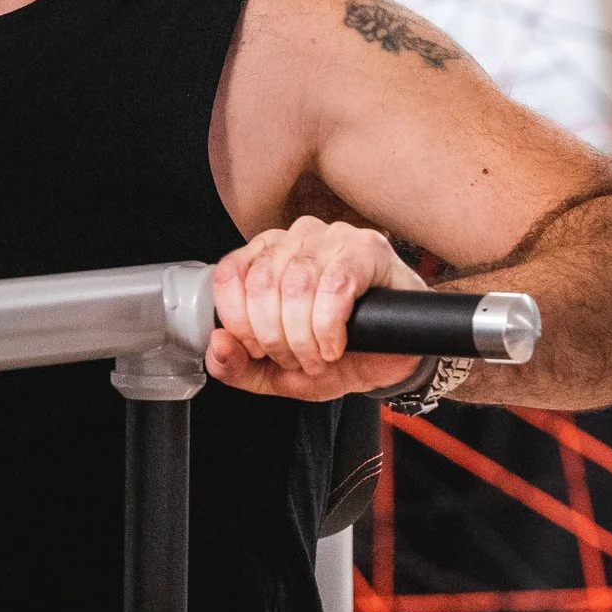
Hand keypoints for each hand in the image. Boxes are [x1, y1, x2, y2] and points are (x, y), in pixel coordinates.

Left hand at [206, 215, 426, 401]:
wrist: (394, 358)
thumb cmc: (338, 353)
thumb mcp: (278, 373)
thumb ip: (239, 367)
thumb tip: (216, 345)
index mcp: (264, 256)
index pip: (228, 276)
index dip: (239, 323)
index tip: (259, 350)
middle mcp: (294, 238)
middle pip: (262, 285)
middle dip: (276, 338)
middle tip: (296, 360)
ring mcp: (332, 238)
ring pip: (296, 285)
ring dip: (304, 337)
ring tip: (319, 356)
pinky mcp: (367, 248)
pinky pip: (334, 286)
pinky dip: (329, 327)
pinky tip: (337, 343)